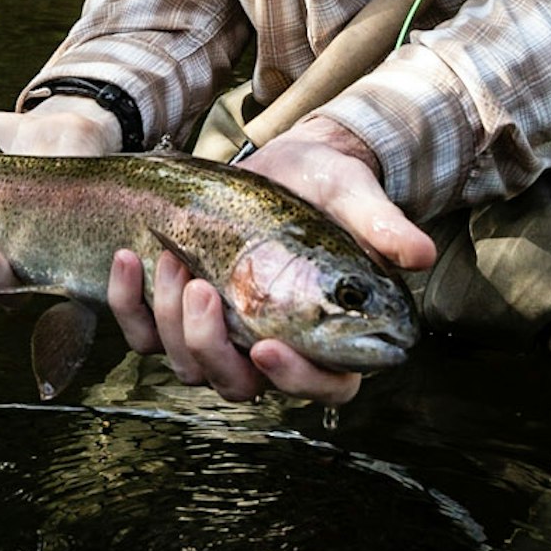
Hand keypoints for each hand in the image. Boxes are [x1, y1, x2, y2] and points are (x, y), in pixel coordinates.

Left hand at [106, 118, 432, 405]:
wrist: (283, 162)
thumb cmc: (329, 185)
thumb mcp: (355, 195)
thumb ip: (383, 226)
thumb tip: (420, 254)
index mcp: (330, 336)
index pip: (326, 387)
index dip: (295, 380)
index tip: (264, 345)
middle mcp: (275, 348)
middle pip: (240, 387)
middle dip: (210, 347)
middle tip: (203, 288)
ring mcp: (224, 336)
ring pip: (189, 366)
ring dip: (171, 321)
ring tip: (171, 256)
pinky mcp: (182, 313)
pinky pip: (146, 334)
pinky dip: (131, 302)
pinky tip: (131, 256)